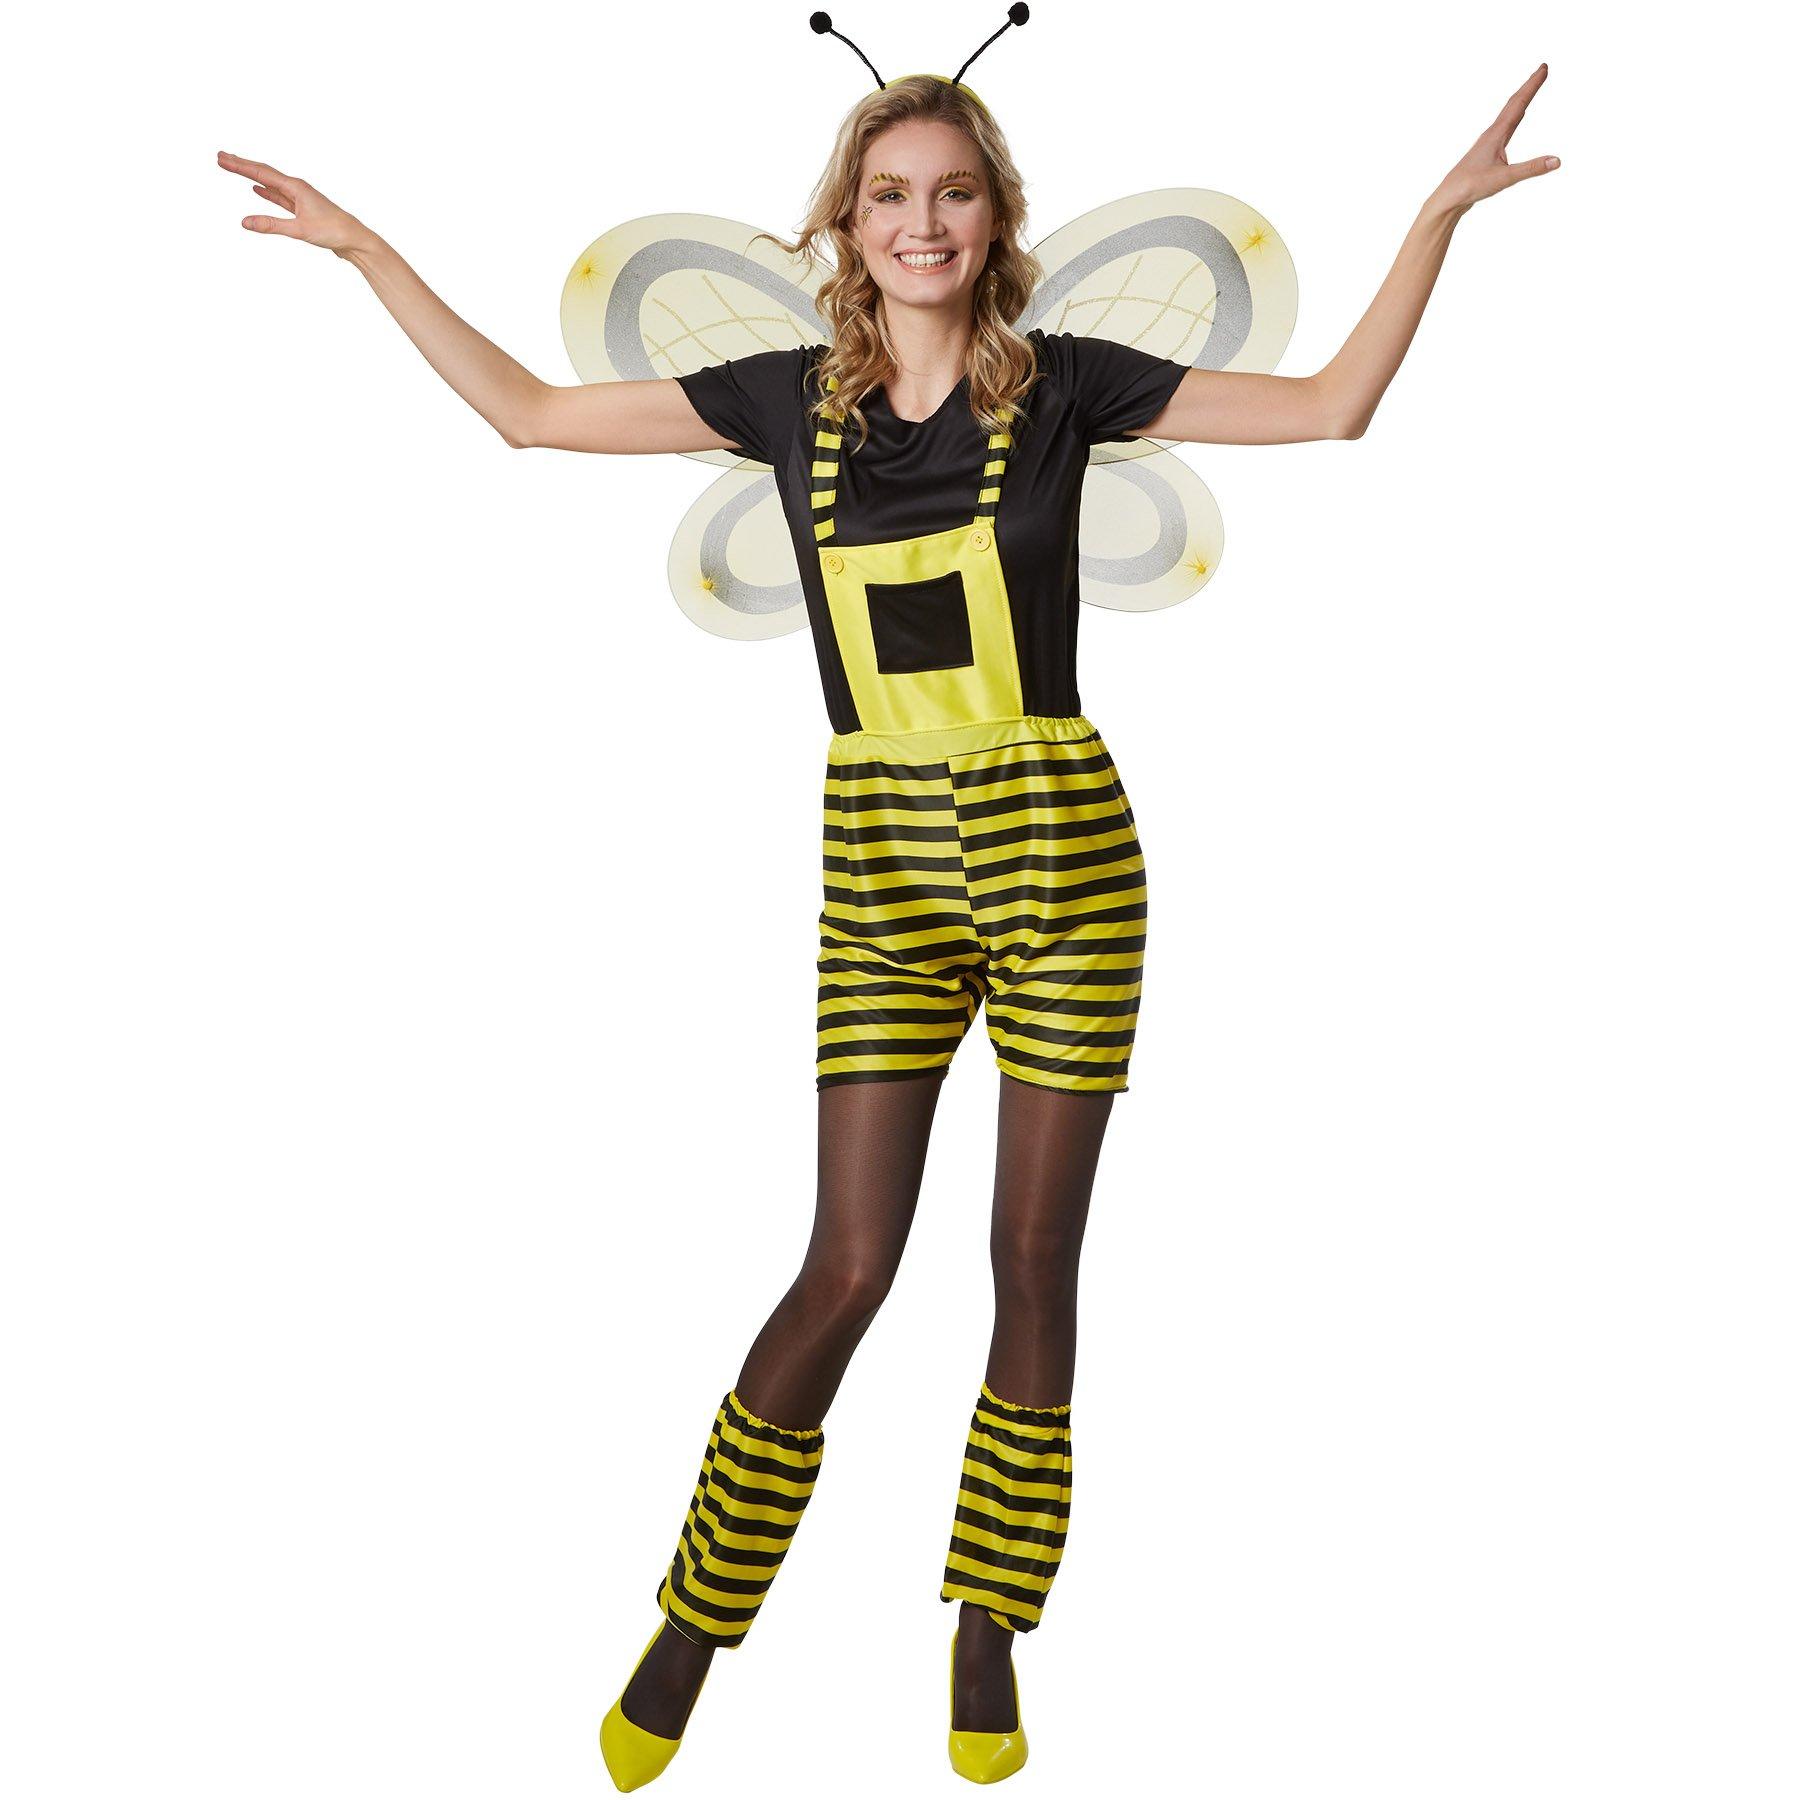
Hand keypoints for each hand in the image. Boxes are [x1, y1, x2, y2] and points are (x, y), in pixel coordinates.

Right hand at [217, 151, 374, 255]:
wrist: (354, 240)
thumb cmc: (332, 231)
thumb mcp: (299, 230)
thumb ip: (271, 225)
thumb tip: (244, 222)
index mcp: (295, 187)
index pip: (261, 172)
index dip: (240, 165)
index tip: (221, 158)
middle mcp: (297, 188)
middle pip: (264, 172)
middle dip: (241, 165)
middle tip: (221, 157)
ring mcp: (299, 198)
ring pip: (269, 183)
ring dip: (251, 175)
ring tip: (234, 168)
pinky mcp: (302, 210)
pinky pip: (278, 196)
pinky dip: (266, 191)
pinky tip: (257, 189)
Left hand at [1429, 64, 1559, 218]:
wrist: (1448, 198)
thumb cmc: (1471, 187)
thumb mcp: (1504, 178)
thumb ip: (1531, 169)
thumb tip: (1557, 161)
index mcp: (1496, 134)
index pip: (1519, 103)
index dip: (1532, 85)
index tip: (1544, 67)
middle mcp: (1491, 134)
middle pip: (1513, 103)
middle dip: (1529, 86)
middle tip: (1542, 69)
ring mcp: (1488, 143)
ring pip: (1508, 114)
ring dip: (1520, 100)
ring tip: (1529, 90)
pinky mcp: (1486, 153)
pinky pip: (1503, 127)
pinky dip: (1512, 117)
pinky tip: (1511, 122)